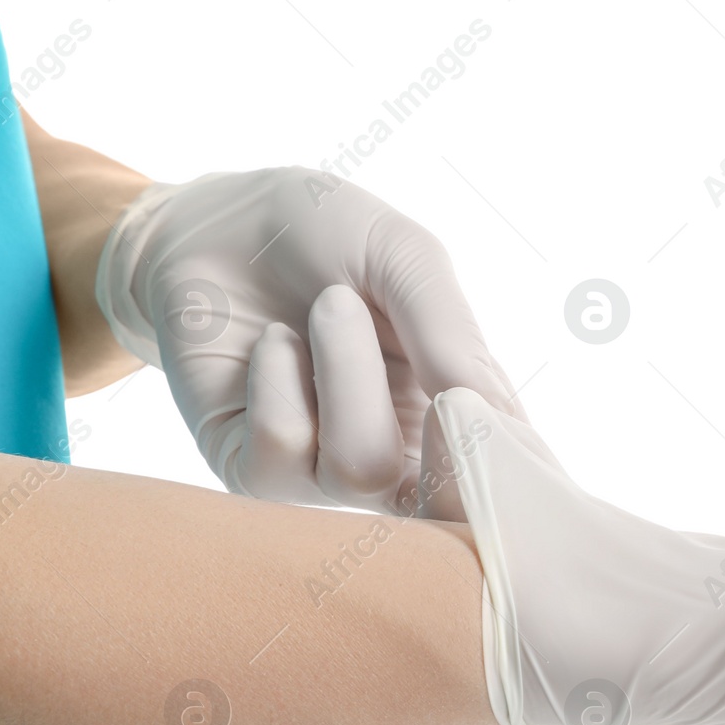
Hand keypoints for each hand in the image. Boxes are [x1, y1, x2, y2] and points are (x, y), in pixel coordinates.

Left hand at [95, 167, 522, 512]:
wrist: (208, 224)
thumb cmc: (317, 234)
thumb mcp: (404, 255)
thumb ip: (451, 333)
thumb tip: (491, 417)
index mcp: (456, 412)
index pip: (504, 477)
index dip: (516, 467)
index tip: (509, 422)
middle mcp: (401, 456)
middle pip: (447, 501)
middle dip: (451, 446)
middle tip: (443, 379)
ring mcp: (326, 472)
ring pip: (363, 467)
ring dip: (347, 369)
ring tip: (329, 307)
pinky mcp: (256, 471)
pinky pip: (283, 448)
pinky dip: (280, 378)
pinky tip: (275, 342)